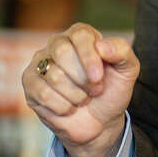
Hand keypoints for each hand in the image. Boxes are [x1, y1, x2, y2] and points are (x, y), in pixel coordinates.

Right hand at [21, 23, 137, 156]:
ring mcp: (40, 63)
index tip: (98, 77)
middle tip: (96, 89)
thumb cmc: (112, 90)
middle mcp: (58, 44)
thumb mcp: (128, 70)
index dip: (90, 57)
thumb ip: (122, 52)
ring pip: (55, 76)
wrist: (100, 121)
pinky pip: (43, 93)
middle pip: (63, 52)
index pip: (80, 35)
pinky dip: (63, 106)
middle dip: (84, 78)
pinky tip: (69, 107)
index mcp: (81, 35)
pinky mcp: (30, 83)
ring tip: (84, 98)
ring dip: (77, 95)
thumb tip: (102, 45)